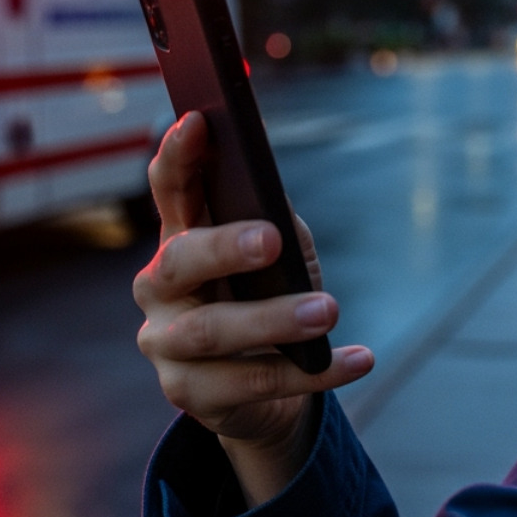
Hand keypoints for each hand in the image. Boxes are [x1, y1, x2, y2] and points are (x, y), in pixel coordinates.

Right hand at [133, 111, 374, 503]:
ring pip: (211, 331)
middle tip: (273, 240)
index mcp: (179, 237)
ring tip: (328, 310)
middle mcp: (157, 288)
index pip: (168, 189)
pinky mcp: (189, 394)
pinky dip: (313, 372)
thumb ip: (275, 228)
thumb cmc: (270, 300)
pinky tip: (359, 359)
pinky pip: (251, 383)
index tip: (200, 121)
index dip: (178, 155)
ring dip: (274, 319)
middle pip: (178, 261)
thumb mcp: (279, 259)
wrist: (266, 389)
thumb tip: (279, 217)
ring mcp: (165, 344)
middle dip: (224, 247)